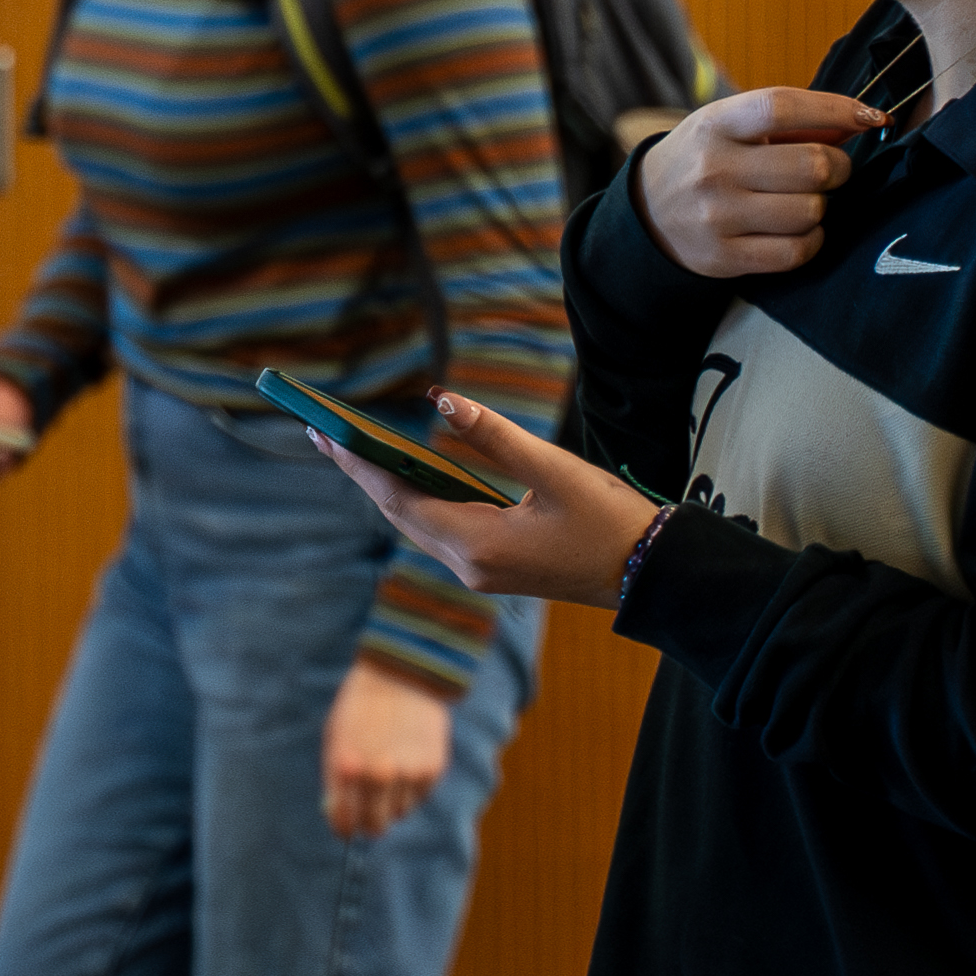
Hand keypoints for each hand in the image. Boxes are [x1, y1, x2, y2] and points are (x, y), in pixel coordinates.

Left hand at [314, 393, 664, 609]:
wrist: (651, 573)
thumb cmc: (610, 522)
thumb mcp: (554, 470)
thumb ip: (494, 437)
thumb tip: (442, 402)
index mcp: (478, 545)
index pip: (401, 499)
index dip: (361, 464)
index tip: (325, 434)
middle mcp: (470, 565)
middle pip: (400, 514)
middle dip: (363, 473)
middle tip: (323, 433)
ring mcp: (481, 571)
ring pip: (418, 523)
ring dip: (387, 486)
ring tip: (353, 449)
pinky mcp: (494, 568)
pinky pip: (440, 530)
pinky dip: (418, 499)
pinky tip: (408, 474)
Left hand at [322, 657, 457, 839]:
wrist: (402, 672)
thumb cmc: (361, 705)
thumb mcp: (337, 738)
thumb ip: (336, 778)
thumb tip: (341, 815)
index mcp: (346, 766)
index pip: (343, 821)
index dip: (343, 827)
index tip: (346, 826)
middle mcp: (378, 775)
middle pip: (374, 826)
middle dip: (368, 824)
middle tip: (367, 815)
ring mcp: (408, 774)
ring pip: (398, 813)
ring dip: (391, 803)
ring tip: (389, 773)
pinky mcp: (433, 769)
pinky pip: (419, 797)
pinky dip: (412, 789)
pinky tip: (407, 762)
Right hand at [630, 91, 889, 280]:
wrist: (647, 212)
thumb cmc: (706, 159)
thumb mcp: (732, 126)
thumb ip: (792, 123)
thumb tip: (860, 121)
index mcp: (715, 125)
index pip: (783, 107)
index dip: (835, 108)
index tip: (869, 116)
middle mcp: (713, 169)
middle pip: (811, 165)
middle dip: (838, 166)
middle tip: (832, 169)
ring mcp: (717, 217)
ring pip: (810, 211)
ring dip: (821, 205)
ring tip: (805, 200)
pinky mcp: (723, 257)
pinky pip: (796, 251)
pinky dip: (812, 240)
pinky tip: (801, 230)